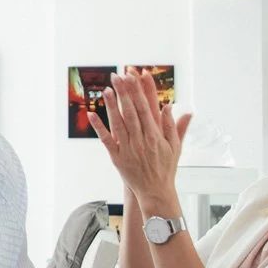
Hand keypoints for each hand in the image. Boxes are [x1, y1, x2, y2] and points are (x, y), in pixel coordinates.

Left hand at [87, 70, 191, 204]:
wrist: (155, 192)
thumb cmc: (165, 168)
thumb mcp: (175, 147)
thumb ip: (173, 126)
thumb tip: (170, 106)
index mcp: (155, 135)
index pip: (145, 108)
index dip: (139, 91)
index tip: (135, 76)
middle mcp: (141, 140)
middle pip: (130, 111)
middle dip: (124, 92)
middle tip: (118, 75)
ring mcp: (128, 148)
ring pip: (118, 123)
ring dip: (111, 105)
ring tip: (106, 89)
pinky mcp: (117, 157)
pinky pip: (106, 140)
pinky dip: (98, 127)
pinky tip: (92, 113)